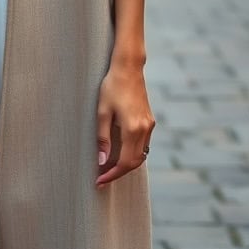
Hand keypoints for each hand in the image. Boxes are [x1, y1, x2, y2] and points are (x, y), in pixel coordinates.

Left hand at [95, 62, 154, 186]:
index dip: (111, 175)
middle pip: (134, 163)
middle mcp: (144, 129)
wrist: (128, 67)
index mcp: (132, 128)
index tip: (99, 181)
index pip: (124, 163)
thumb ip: (103, 139)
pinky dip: (133, 153)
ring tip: (108, 167)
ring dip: (126, 164)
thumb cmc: (112, 86)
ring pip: (141, 155)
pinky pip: (143, 145)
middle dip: (118, 173)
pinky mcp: (149, 120)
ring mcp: (149, 125)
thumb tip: (101, 162)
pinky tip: (120, 152)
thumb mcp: (102, 112)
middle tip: (101, 177)